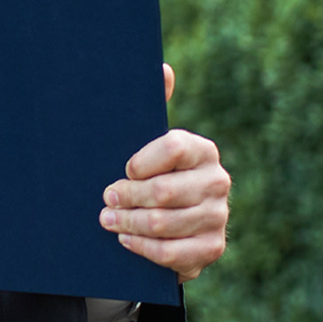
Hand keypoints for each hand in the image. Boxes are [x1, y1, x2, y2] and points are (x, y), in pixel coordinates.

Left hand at [99, 64, 230, 281]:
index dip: (141, 161)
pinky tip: (125, 240)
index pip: (173, 147)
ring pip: (163, 223)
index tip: (122, 169)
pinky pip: (171, 253)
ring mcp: (217, 217)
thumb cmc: (149, 175)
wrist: (168, 224)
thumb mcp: (145, 143)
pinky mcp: (211, 248)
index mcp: (202, 150)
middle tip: (105, 199)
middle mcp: (217, 181)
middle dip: (126, 197)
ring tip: (107, 220)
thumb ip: (152, 106)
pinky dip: (143, 247)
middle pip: (164, 191)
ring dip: (128, 223)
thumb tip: (162, 68)